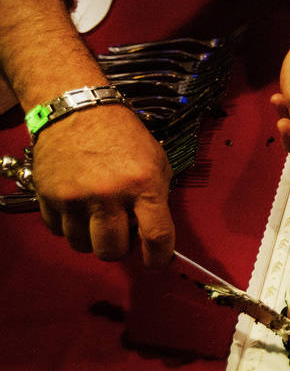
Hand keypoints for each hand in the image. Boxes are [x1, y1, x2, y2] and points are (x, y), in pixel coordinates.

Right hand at [32, 103, 174, 265]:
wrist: (78, 109)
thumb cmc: (123, 134)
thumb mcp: (156, 159)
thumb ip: (157, 195)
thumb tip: (153, 231)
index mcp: (143, 184)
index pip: (156, 236)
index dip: (159, 257)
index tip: (157, 261)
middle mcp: (108, 194)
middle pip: (112, 251)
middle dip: (122, 248)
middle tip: (124, 233)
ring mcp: (75, 197)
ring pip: (83, 246)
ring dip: (94, 239)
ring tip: (100, 217)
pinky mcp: (48, 197)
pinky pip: (59, 231)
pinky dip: (71, 226)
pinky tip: (80, 208)